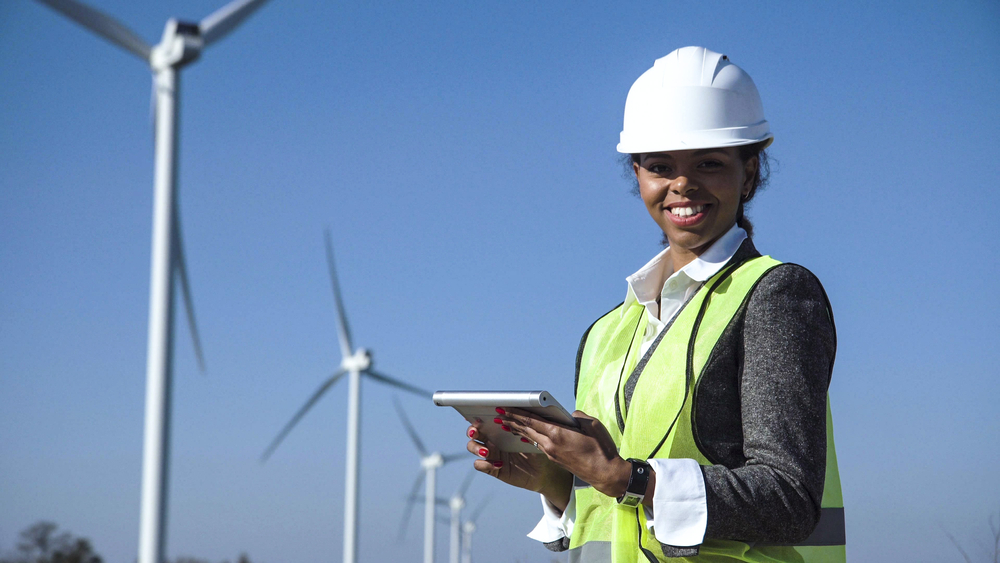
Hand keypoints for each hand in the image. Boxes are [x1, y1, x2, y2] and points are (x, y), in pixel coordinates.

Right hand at [466, 420, 571, 509]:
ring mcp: (491, 455)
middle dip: (471, 431)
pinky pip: (480, 465)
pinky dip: (485, 464)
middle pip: (473, 434)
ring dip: (476, 448)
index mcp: (499, 431)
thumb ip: (521, 426)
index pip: (483, 422)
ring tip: (486, 451)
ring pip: (472, 448)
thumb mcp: (530, 436)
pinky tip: (499, 464)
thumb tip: (514, 414)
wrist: (543, 471)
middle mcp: (492, 442)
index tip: (476, 417)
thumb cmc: (537, 450)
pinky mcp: (492, 468)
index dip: (476, 419)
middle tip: (475, 432)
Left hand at [499, 408, 630, 499]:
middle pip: (527, 430)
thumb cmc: (601, 448)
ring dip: (518, 429)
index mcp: (557, 434)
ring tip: (506, 424)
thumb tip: (569, 416)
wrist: (605, 473)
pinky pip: (539, 445)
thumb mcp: (591, 425)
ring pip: (532, 438)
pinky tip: (525, 435)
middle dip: (512, 420)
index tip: (505, 407)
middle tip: (499, 413)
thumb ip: (576, 417)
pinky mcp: (556, 459)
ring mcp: (552, 453)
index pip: (532, 420)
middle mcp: (550, 444)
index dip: (517, 413)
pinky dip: (529, 437)